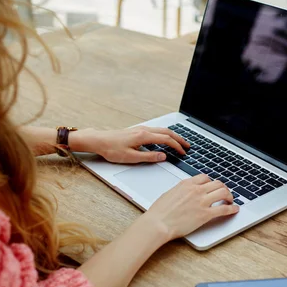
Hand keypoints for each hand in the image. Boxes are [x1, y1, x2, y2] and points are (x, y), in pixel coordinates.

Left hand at [75, 126, 189, 163]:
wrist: (99, 140)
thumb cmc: (111, 149)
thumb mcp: (131, 157)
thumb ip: (149, 157)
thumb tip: (163, 156)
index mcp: (144, 136)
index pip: (166, 139)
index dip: (176, 146)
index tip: (183, 152)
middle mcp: (144, 130)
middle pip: (167, 132)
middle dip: (179, 138)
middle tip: (188, 145)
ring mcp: (140, 129)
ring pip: (162, 130)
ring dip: (172, 135)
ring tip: (179, 142)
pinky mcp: (137, 130)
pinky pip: (156, 130)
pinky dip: (164, 134)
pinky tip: (164, 139)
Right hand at [141, 174, 239, 240]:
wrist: (158, 223)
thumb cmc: (159, 212)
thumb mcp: (169, 194)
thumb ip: (180, 191)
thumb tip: (185, 193)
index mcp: (186, 184)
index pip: (205, 177)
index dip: (211, 182)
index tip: (213, 187)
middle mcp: (196, 190)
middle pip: (217, 183)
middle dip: (223, 188)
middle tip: (225, 193)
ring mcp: (202, 201)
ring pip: (223, 192)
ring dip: (229, 195)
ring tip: (231, 200)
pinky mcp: (205, 214)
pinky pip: (224, 209)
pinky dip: (232, 208)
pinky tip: (235, 209)